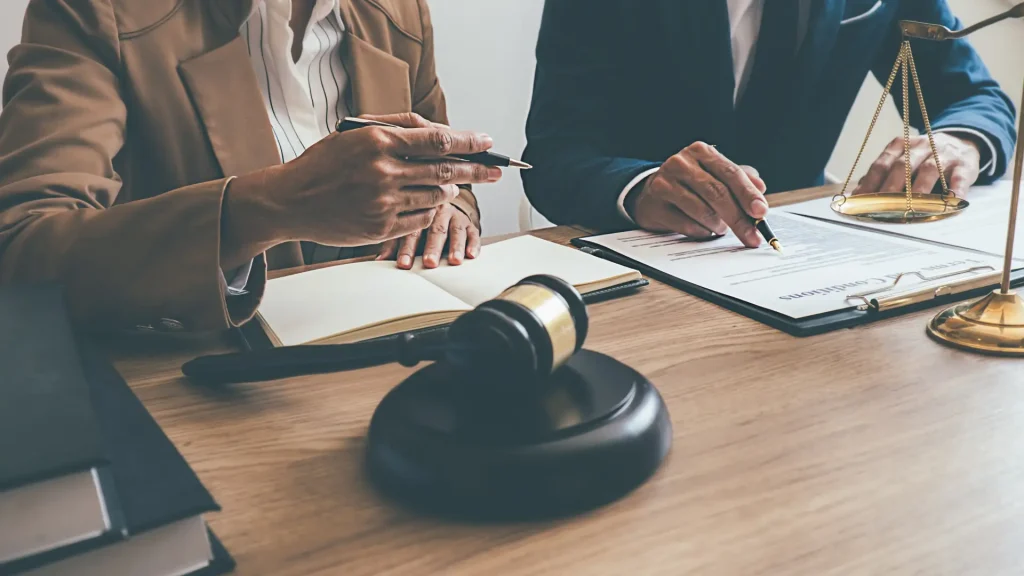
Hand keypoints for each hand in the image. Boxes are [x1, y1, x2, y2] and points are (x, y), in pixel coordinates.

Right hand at [239, 113, 500, 247]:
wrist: (290, 201)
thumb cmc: (323, 164)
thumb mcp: (353, 133)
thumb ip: (395, 128)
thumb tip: (439, 133)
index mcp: (377, 141)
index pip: (437, 139)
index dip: (468, 141)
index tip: (486, 142)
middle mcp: (383, 171)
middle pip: (445, 169)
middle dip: (477, 170)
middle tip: (496, 171)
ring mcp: (383, 202)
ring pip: (435, 195)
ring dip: (448, 189)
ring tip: (450, 184)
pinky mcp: (381, 228)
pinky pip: (421, 219)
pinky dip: (429, 209)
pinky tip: (425, 202)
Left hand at [376, 203, 480, 268]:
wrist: (444, 202)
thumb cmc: (419, 220)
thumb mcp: (405, 228)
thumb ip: (393, 243)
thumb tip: (379, 262)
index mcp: (417, 212)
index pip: (411, 231)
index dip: (407, 249)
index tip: (403, 264)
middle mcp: (437, 212)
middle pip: (435, 230)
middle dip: (433, 248)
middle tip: (430, 263)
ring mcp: (454, 216)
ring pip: (455, 231)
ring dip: (455, 246)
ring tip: (454, 261)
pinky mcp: (469, 223)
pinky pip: (473, 233)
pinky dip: (473, 244)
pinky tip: (471, 255)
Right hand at [626, 142, 768, 247]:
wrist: (650, 193)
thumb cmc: (690, 184)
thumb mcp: (715, 175)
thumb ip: (740, 179)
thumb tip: (760, 189)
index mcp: (701, 152)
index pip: (731, 173)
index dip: (748, 194)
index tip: (761, 212)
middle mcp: (681, 163)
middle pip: (717, 193)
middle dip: (738, 218)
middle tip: (752, 236)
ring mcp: (665, 184)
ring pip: (702, 211)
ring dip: (718, 226)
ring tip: (721, 228)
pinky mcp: (655, 205)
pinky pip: (686, 225)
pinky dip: (701, 232)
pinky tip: (703, 230)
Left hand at [852, 133, 980, 197]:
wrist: (961, 141)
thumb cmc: (924, 158)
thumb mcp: (903, 159)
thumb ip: (883, 174)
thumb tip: (858, 193)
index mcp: (901, 146)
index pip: (881, 164)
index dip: (870, 183)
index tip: (860, 200)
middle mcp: (920, 147)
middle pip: (902, 166)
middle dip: (890, 187)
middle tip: (882, 207)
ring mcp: (943, 154)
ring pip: (929, 169)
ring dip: (919, 189)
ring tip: (911, 207)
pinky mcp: (964, 164)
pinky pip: (959, 177)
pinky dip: (955, 189)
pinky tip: (951, 200)